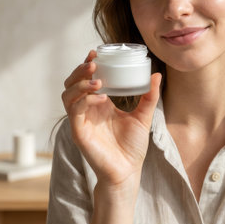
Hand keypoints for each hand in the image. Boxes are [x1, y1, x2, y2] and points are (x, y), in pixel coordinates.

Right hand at [62, 50, 161, 190]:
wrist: (129, 171)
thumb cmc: (133, 146)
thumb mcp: (143, 116)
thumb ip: (149, 96)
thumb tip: (156, 75)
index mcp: (100, 103)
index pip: (87, 79)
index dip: (87, 65)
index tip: (96, 52)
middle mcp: (88, 109)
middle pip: (73, 83)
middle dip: (80, 70)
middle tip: (93, 62)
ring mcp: (81, 120)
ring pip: (68, 95)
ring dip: (80, 83)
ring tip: (96, 79)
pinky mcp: (78, 132)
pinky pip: (74, 111)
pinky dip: (83, 100)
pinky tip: (99, 96)